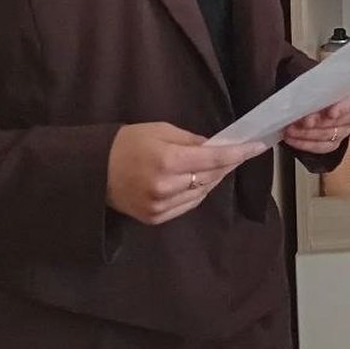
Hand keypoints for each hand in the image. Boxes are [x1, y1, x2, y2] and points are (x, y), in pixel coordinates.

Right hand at [107, 122, 266, 225]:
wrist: (91, 170)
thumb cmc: (126, 143)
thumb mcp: (160, 130)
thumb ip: (191, 140)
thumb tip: (215, 147)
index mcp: (168, 160)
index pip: (214, 158)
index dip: (239, 153)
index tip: (258, 147)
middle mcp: (167, 186)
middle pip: (211, 177)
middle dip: (227, 164)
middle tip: (237, 153)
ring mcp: (161, 205)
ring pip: (202, 193)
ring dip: (213, 179)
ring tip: (216, 166)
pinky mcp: (155, 217)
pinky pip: (188, 205)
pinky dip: (197, 193)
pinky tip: (198, 182)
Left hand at [283, 89, 349, 155]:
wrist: (313, 97)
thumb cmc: (317, 88)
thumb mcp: (317, 82)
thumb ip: (314, 88)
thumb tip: (302, 98)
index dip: (342, 108)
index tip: (331, 113)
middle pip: (338, 122)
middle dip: (317, 123)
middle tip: (302, 121)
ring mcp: (344, 130)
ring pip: (328, 136)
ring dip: (306, 134)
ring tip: (290, 129)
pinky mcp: (334, 142)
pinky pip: (322, 147)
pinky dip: (305, 144)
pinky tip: (292, 139)